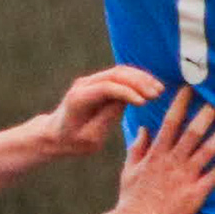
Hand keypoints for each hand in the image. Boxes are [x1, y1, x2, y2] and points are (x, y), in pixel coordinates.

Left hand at [41, 65, 164, 159]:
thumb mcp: (90, 138)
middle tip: (158, 93)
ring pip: (120, 71)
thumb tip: (126, 101)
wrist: (55, 135)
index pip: (107, 87)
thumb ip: (106, 118)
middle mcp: (84, 84)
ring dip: (141, 78)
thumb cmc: (72, 141)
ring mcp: (91, 81)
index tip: (145, 103)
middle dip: (139, 82)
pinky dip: (137, 79)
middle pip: (115, 74)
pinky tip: (151, 87)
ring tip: (159, 89)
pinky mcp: (99, 83)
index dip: (127, 92)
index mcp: (80, 98)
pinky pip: (120, 76)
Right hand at [113, 91, 214, 213]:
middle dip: (206, 115)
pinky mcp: (195, 194)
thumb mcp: (129, 171)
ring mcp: (185, 177)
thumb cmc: (132, 200)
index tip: (189, 89)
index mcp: (156, 154)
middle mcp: (172, 162)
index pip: (169, 123)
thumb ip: (137, 148)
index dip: (180, 105)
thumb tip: (144, 129)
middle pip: (192, 133)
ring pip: (206, 152)